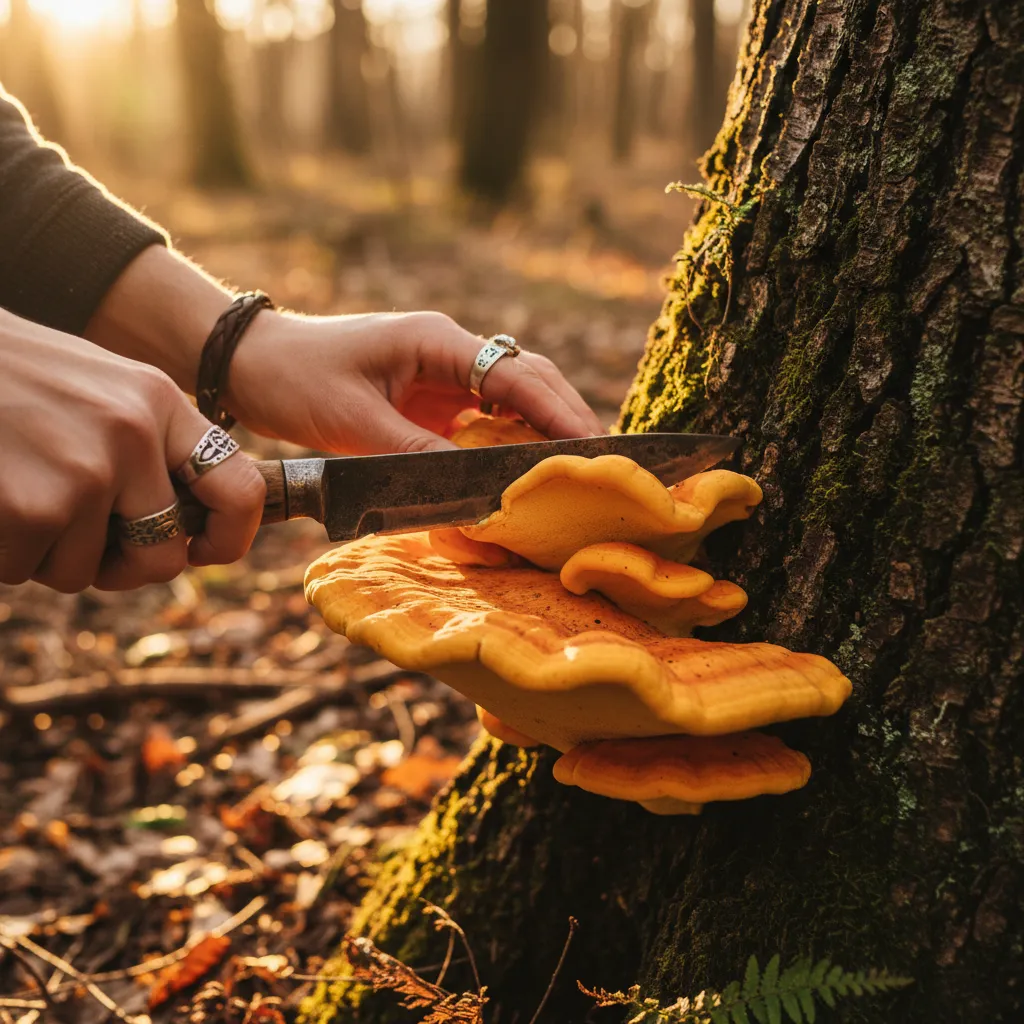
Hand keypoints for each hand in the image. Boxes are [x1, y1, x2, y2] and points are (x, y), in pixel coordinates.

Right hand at [0, 310, 265, 591]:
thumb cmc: (6, 377)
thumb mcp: (96, 389)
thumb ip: (147, 447)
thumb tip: (184, 535)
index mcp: (157, 402)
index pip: (240, 488)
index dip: (229, 538)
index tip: (199, 550)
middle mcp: (132, 434)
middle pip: (164, 555)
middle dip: (122, 566)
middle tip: (81, 544)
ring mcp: (85, 471)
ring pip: (85, 570)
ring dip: (47, 552)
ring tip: (14, 490)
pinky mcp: (34, 507)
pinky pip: (29, 569)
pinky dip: (4, 551)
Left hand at [86, 247, 602, 455]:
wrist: (252, 364)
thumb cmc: (297, 379)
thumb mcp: (356, 422)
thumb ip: (417, 453)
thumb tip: (477, 490)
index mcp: (436, 341)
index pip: (516, 375)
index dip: (559, 411)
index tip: (593, 446)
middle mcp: (448, 351)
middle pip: (527, 379)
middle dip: (566, 417)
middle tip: (602, 463)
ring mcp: (441, 373)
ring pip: (511, 398)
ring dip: (542, 430)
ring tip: (577, 470)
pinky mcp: (428, 397)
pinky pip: (482, 417)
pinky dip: (508, 442)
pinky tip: (524, 470)